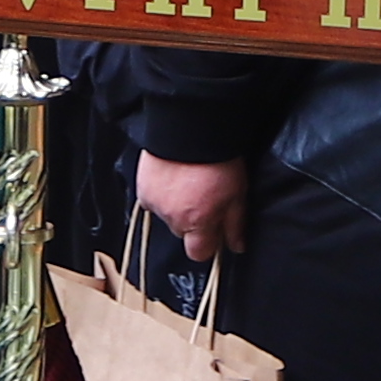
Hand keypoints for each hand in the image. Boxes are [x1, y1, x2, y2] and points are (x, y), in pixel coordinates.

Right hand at [138, 153, 247, 271]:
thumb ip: (235, 224)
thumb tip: (236, 246)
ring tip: (188, 182)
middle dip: (192, 221)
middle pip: (182, 233)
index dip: (208, 244)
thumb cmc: (217, 158)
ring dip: (175, 205)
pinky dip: (161, 192)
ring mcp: (155, 203)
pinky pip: (152, 199)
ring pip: (167, 215)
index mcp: (197, 223)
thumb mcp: (237, 193)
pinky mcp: (142, 187)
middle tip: (203, 197)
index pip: (199, 253)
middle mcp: (173, 217)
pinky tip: (173, 177)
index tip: (214, 231)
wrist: (190, 128)